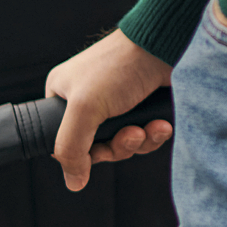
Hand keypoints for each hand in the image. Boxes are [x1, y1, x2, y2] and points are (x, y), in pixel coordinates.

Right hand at [43, 30, 174, 191]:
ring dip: (138, 142)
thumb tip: (72, 182)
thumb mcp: (84, 108)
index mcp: (63, 96)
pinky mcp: (143, 106)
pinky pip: (144, 136)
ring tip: (148, 128)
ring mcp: (117, 104)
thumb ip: (71, 148)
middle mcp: (88, 101)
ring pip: (123, 144)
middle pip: (96, 147)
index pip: (64, 142)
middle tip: (131, 134)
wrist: (164, 45)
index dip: (83, 154)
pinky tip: (161, 124)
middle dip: (118, 146)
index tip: (98, 150)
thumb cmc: (119, 66)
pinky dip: (153, 134)